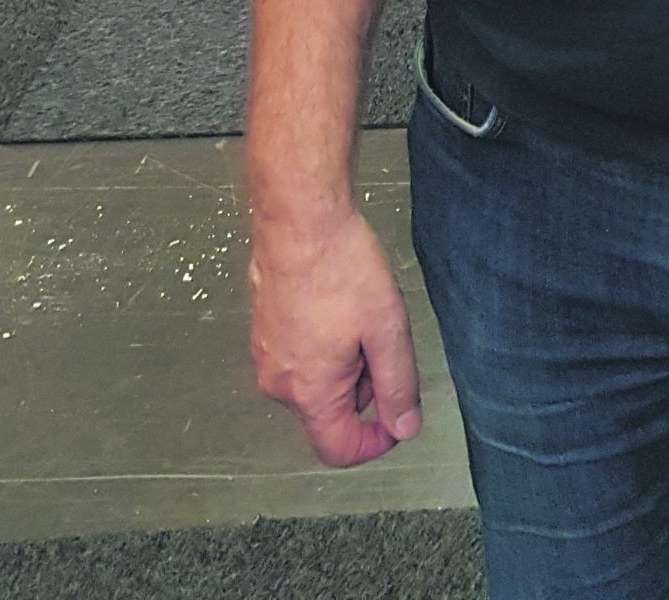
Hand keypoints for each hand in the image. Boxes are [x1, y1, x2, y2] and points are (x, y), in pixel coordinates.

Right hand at [250, 207, 422, 467]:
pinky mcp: (264, 329)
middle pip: (330, 413)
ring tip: (360, 313)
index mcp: (309, 392)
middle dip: (364, 387)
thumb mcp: (387, 329)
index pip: (339, 450)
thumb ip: (398, 385)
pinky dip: (325, 343)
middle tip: (382, 337)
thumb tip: (404, 428)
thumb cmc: (340, 267)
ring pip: (316, 381)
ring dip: (346, 362)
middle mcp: (279, 382)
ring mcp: (266, 354)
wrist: (299, 219)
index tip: (398, 415)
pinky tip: (338, 303)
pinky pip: (300, 356)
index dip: (376, 441)